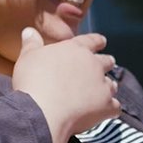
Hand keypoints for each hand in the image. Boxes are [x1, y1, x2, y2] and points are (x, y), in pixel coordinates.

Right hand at [12, 27, 119, 142]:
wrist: (42, 111)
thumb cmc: (33, 82)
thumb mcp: (27, 58)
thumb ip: (32, 44)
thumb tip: (29, 31)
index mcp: (75, 50)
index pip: (91, 40)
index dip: (97, 41)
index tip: (102, 41)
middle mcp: (93, 64)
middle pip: (106, 61)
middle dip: (107, 63)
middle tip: (108, 64)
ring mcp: (102, 85)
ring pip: (112, 84)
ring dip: (108, 87)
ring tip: (105, 91)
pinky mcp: (106, 105)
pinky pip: (115, 106)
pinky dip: (110, 109)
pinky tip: (106, 112)